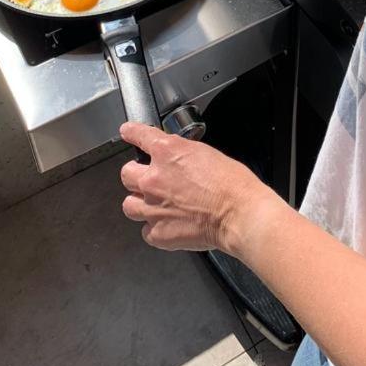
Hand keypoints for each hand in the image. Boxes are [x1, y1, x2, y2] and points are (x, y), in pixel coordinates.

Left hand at [119, 122, 281, 253]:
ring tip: (156, 206)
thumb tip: (176, 161)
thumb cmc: (232, 184)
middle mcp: (153, 178)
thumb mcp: (206, 154)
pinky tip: (169, 224)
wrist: (239, 213)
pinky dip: (155, 228)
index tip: (127, 132)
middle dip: (136, 175)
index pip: (139, 135)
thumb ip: (183, 155)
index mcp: (167, 152)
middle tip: (150, 179)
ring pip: (129, 205)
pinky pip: (146, 231)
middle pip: (126, 174)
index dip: (131, 133)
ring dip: (140, 203)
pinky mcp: (158, 232)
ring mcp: (152, 207)